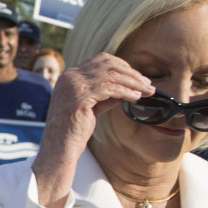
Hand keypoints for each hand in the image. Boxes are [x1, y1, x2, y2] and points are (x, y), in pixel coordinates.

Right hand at [30, 52, 150, 207]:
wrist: (59, 147)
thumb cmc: (74, 131)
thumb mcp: (91, 107)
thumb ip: (105, 95)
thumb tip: (126, 88)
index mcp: (70, 76)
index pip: (100, 60)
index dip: (122, 66)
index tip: (137, 77)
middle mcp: (70, 77)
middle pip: (107, 64)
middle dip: (131, 72)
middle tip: (147, 83)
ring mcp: (74, 85)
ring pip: (111, 75)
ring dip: (133, 82)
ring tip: (147, 90)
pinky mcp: (80, 97)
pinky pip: (110, 88)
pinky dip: (126, 91)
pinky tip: (136, 97)